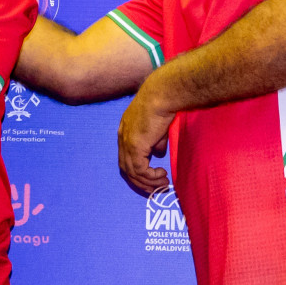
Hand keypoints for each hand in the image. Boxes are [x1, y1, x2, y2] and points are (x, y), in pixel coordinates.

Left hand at [117, 80, 172, 195]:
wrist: (162, 95)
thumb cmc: (163, 105)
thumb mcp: (159, 128)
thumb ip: (156, 142)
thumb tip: (158, 154)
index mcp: (125, 131)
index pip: (126, 157)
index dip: (137, 170)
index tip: (151, 178)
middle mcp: (122, 138)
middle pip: (126, 168)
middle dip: (140, 182)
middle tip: (156, 189)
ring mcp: (126, 142)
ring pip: (132, 172)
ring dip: (148, 182)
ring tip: (163, 184)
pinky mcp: (134, 146)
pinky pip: (139, 170)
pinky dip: (150, 177)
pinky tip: (163, 175)